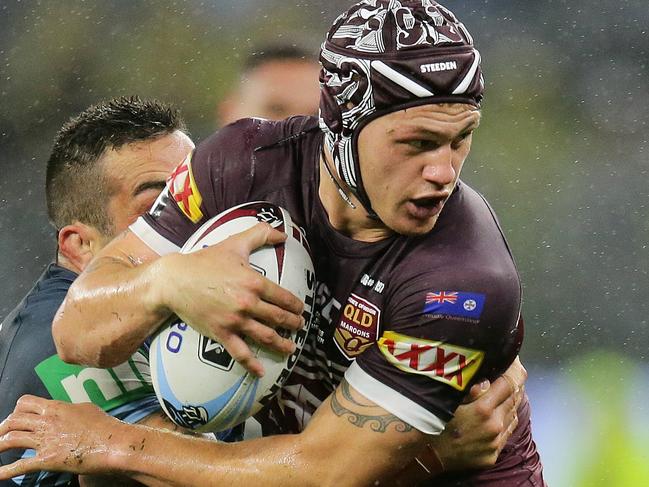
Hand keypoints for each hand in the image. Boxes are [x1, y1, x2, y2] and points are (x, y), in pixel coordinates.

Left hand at [0, 396, 121, 479]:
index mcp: (56, 408)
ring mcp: (46, 441)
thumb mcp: (85, 409)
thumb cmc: (105, 426)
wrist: (113, 442)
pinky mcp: (48, 460)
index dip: (16, 410)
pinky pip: (21, 465)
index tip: (14, 418)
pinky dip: (5, 471)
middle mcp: (47, 422)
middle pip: (13, 420)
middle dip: (2, 428)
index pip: (25, 402)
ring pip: (11, 439)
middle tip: (0, 435)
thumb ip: (69, 410)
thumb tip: (64, 412)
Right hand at [156, 222, 304, 375]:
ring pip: (265, 336)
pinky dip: (252, 364)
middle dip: (293, 324)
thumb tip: (282, 232)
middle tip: (299, 327)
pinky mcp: (221, 333)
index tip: (301, 310)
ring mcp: (235, 321)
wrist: (175, 281)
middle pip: (278, 318)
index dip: (296, 306)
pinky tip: (261, 372)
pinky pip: (240, 353)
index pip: (284, 297)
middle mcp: (248, 303)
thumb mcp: (235, 244)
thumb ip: (260, 234)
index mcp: (254, 282)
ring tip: (290, 348)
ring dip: (281, 344)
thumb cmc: (205, 261)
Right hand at [427, 356, 526, 471]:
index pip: (509, 383)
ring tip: (505, 388)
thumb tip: (487, 379)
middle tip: (510, 369)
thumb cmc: (433, 422)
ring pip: (513, 413)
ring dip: (511, 400)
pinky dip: (507, 418)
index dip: (514, 368)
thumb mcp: (447, 400)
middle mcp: (493, 426)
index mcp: (482, 410)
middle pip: (514, 397)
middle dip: (514, 381)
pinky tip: (501, 411)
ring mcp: (495, 442)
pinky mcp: (493, 454)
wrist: (427, 456)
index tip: (513, 358)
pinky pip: (508, 431)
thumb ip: (470, 388)